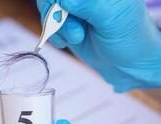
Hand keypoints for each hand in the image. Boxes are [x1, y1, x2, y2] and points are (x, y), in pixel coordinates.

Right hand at [37, 0, 160, 91]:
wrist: (126, 63)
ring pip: (49, 9)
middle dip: (57, 14)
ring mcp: (75, 8)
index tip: (64, 13)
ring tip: (77, 38)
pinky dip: (54, 34)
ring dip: (58, 27)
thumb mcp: (111, 18)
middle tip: (75, 32)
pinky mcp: (67, 22)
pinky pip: (49, 23)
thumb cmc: (128, 39)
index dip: (60, 0)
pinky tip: (68, 42)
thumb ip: (87, 4)